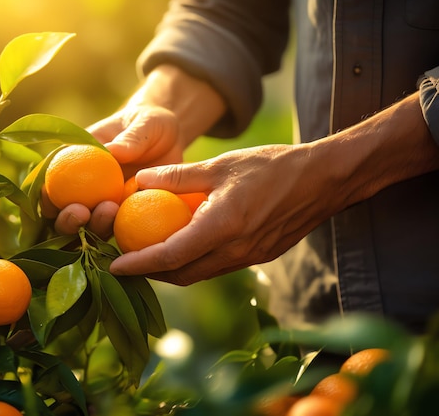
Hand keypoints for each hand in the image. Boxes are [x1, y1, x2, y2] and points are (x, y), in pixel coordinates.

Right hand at [42, 104, 184, 235]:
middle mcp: (85, 187)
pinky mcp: (126, 216)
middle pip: (65, 213)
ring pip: (90, 228)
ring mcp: (104, 204)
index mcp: (77, 161)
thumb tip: (113, 151)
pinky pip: (119, 230)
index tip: (52, 201)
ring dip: (93, 226)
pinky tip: (130, 229)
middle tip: (82, 213)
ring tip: (110, 211)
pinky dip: (121, 234)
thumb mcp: (145, 124)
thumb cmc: (150, 123)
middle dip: (67, 220)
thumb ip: (131, 138)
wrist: (172, 139)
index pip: (52, 182)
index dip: (46, 196)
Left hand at [108, 144, 333, 284]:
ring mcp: (249, 258)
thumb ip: (179, 176)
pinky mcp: (259, 256)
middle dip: (150, 273)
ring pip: (199, 274)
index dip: (138, 264)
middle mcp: (235, 251)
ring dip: (172, 271)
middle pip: (182, 274)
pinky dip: (194, 263)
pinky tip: (185, 246)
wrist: (324, 180)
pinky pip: (217, 267)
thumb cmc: (273, 166)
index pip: (170, 256)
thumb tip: (141, 180)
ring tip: (149, 256)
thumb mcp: (222, 164)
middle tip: (126, 261)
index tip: (113, 264)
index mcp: (222, 227)